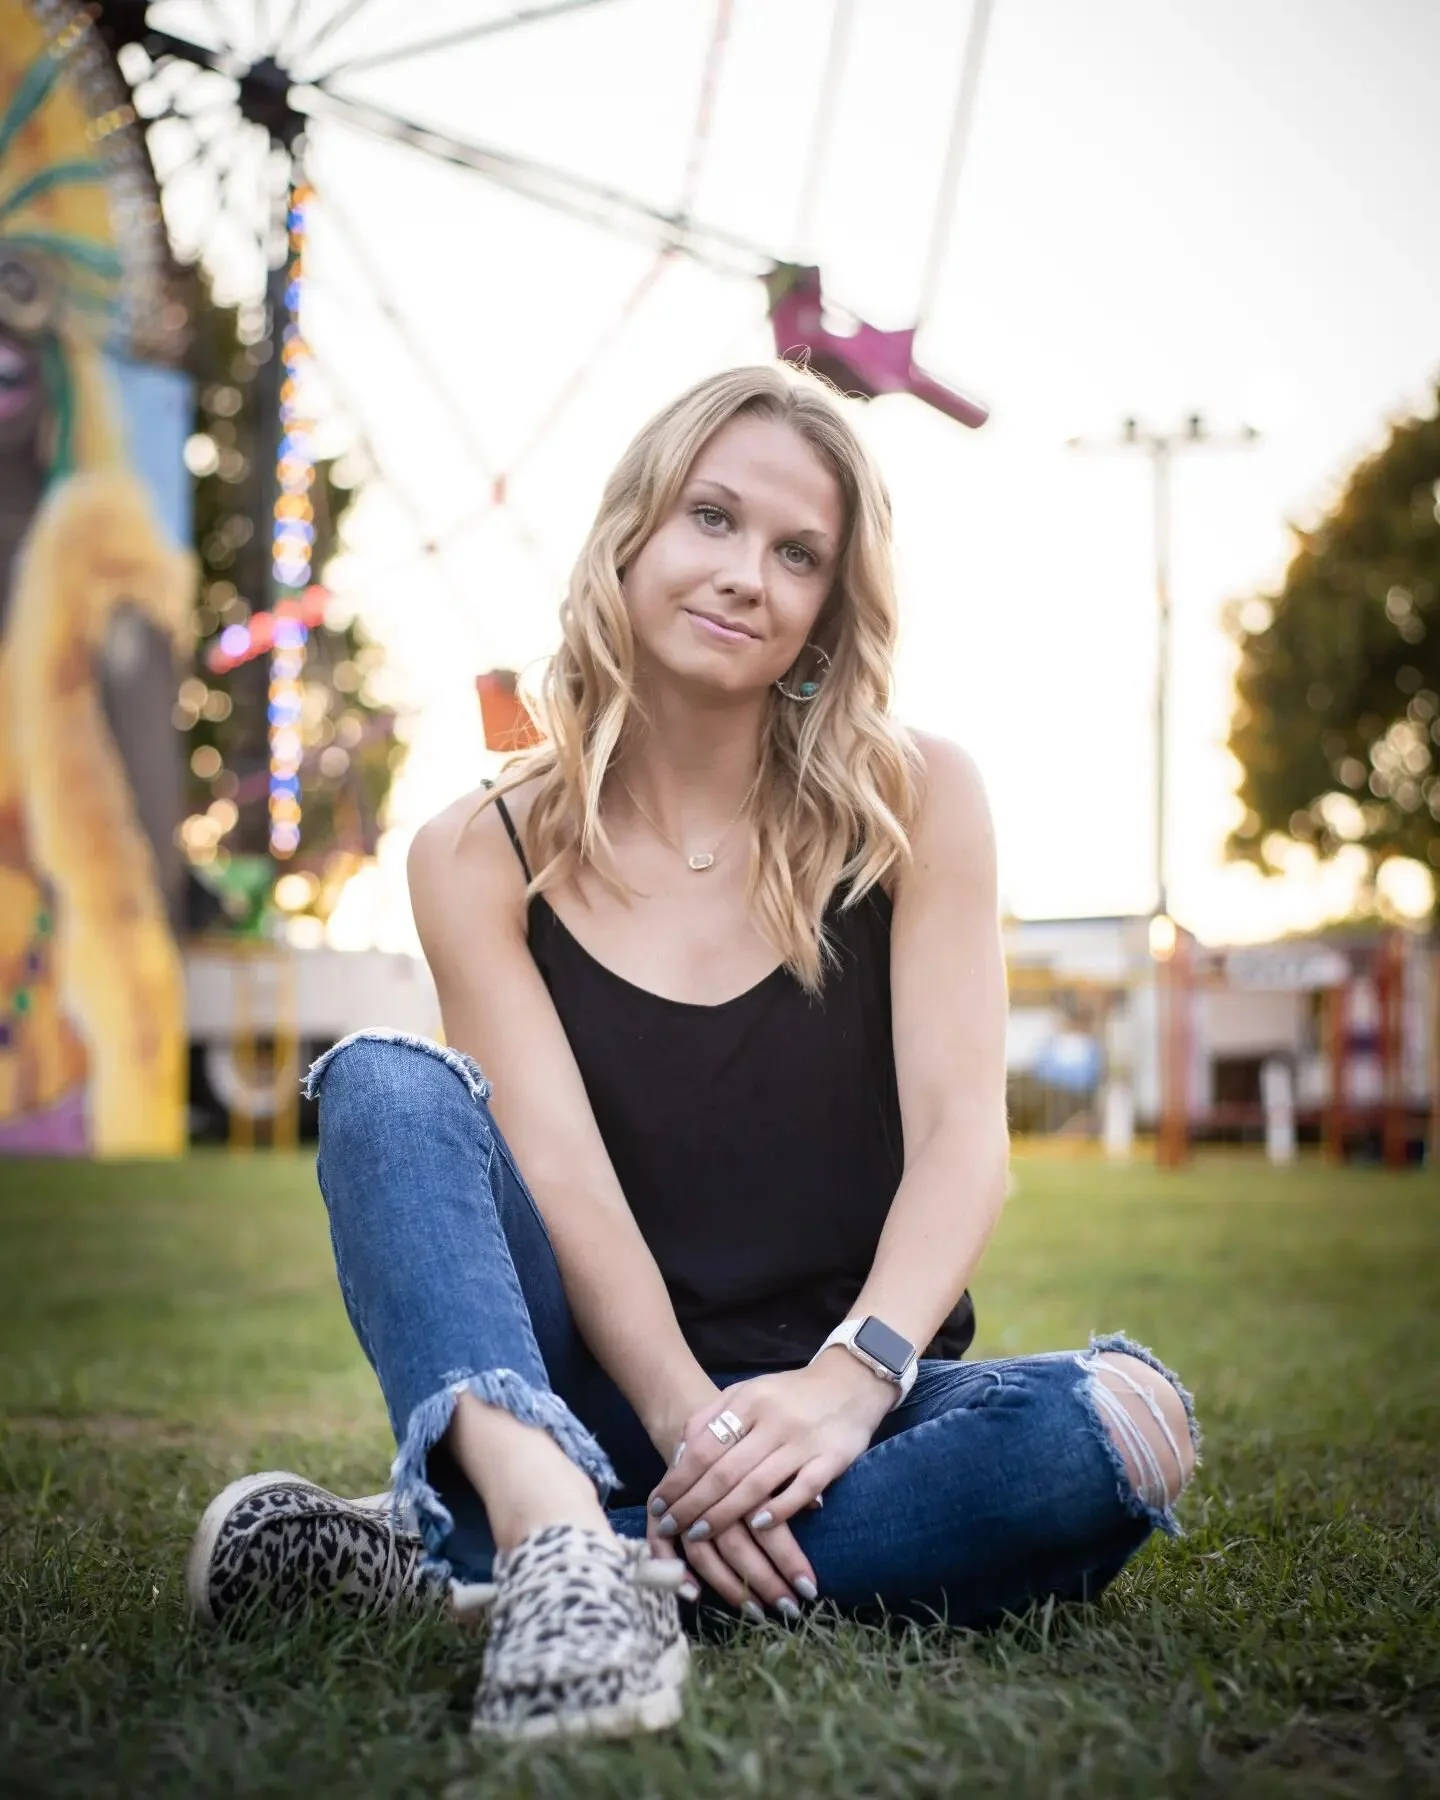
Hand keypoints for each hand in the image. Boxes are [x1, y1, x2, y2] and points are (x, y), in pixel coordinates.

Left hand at [645, 1356, 894, 1612]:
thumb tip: (680, 1453)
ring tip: (700, 1534)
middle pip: (725, 1470)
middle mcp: (774, 1419)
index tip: (659, 1504)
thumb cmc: (790, 1394)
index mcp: (749, 1400)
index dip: (679, 1479)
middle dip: (693, 1503)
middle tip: (671, 1527)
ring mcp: (804, 1440)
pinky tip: (758, 1527)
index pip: (705, 1446)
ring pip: (757, 1484)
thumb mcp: (749, 1391)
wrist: (851, 1382)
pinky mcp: (832, 1458)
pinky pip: (802, 1489)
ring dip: (725, 1514)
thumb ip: (713, 1416)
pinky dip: (779, 1510)